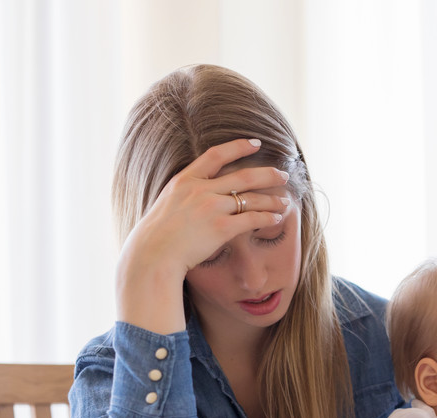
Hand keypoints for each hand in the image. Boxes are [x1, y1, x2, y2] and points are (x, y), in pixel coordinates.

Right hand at [115, 138, 293, 333]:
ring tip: (285, 201)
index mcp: (184, 180)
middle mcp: (200, 189)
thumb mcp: (166, 204)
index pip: (216, 155)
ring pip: (251, 198)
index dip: (238, 147)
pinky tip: (277, 218)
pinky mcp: (221, 227)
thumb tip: (198, 194)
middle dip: (267, 174)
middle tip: (283, 174)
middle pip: (243, 175)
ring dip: (272, 199)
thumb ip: (184, 195)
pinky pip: (252, 219)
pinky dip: (268, 217)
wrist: (152, 255)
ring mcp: (211, 207)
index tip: (256, 143)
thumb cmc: (157, 236)